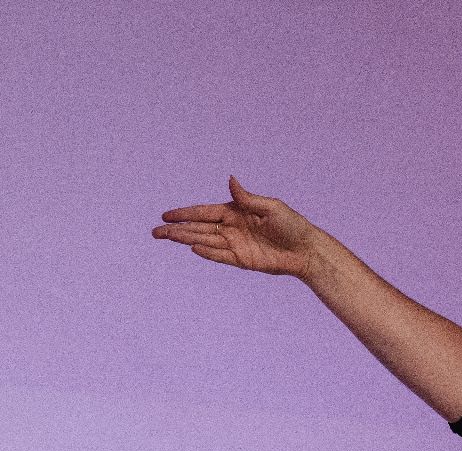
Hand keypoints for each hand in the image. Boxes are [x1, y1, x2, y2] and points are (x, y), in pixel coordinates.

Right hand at [153, 176, 322, 278]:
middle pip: (198, 228)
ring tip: (165, 238)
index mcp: (235, 211)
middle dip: (176, 230)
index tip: (165, 214)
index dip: (184, 214)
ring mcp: (235, 245)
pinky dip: (206, 252)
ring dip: (184, 240)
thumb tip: (230, 179)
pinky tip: (192, 247)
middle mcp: (231, 228)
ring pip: (204, 241)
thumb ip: (247, 198)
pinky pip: (219, 256)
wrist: (305, 250)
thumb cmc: (291, 224)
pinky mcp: (241, 260)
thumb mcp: (270, 207)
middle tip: (155, 232)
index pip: (204, 212)